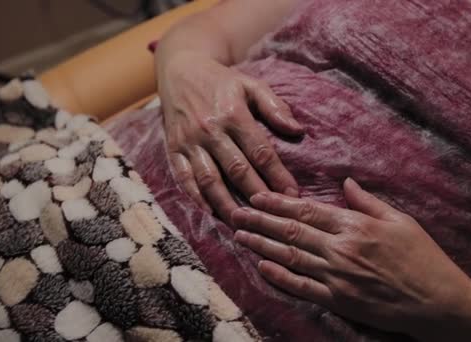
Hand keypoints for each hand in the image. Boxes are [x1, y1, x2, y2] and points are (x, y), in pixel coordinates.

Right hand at [157, 51, 302, 221]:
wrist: (180, 69)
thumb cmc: (221, 81)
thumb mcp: (251, 84)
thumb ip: (275, 106)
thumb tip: (297, 131)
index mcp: (233, 113)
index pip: (260, 151)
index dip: (277, 175)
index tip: (293, 194)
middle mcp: (210, 129)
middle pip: (237, 170)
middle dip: (257, 196)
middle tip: (274, 216)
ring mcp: (189, 141)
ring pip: (210, 179)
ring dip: (227, 204)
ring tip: (244, 223)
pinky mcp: (173, 148)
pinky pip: (184, 177)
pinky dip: (196, 197)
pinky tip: (211, 212)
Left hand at [231, 178, 470, 336]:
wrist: (438, 301)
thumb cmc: (423, 257)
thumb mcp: (401, 220)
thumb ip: (368, 202)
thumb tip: (345, 182)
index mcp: (355, 226)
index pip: (307, 211)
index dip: (278, 204)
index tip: (257, 197)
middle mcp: (341, 249)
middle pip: (291, 232)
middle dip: (260, 221)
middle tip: (235, 213)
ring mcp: (337, 277)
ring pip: (290, 257)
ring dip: (261, 246)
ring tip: (240, 236)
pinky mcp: (339, 301)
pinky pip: (303, 287)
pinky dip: (280, 276)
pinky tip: (262, 266)